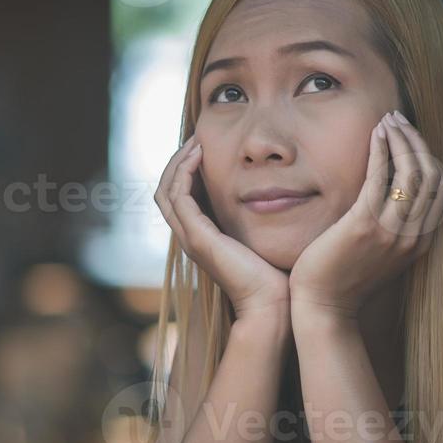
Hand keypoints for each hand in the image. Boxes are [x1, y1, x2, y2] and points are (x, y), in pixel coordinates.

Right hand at [154, 135, 290, 320]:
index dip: (186, 168)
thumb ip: (260, 218)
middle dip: (177, 160)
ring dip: (178, 161)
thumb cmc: (276, 274)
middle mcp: (190, 236)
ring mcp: (190, 238)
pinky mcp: (198, 238)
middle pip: (165, 189)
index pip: (179, 195)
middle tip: (197, 137)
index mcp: (202, 236)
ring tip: (197, 141)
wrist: (273, 305)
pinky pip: (179, 196)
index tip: (205, 146)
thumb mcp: (264, 237)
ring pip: (166, 189)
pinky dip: (185, 172)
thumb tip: (278, 194)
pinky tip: (202, 155)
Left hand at [288, 111, 442, 320]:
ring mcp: (392, 231)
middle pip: (431, 175)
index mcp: (421, 242)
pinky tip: (375, 135)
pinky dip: (381, 151)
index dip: (430, 157)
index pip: (441, 189)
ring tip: (388, 121)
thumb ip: (393, 228)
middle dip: (418, 141)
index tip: (411, 137)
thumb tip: (391, 194)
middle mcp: (413, 236)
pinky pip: (381, 178)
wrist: (324, 308)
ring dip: (402, 139)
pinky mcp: (365, 225)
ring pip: (412, 173)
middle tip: (399, 120)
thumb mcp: (381, 254)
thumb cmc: (344, 280)